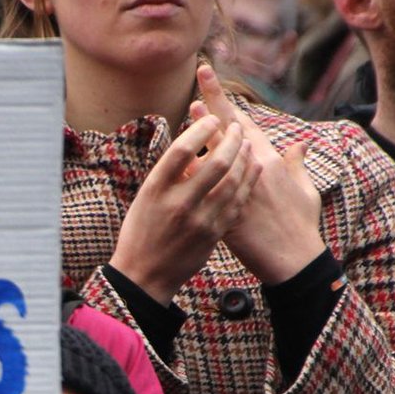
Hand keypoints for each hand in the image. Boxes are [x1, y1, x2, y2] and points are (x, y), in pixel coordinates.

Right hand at [109, 114, 255, 303]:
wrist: (145, 275)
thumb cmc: (141, 230)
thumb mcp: (145, 197)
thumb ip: (169, 172)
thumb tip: (192, 140)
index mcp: (156, 190)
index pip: (182, 150)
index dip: (201, 129)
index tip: (212, 118)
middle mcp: (178, 203)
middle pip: (215, 163)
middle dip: (230, 139)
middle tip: (235, 127)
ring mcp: (199, 221)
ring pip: (232, 181)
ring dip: (243, 157)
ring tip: (245, 142)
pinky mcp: (214, 234)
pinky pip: (237, 202)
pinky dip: (247, 180)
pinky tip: (252, 166)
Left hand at [194, 64, 324, 282]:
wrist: (293, 260)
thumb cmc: (301, 226)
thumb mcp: (307, 191)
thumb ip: (298, 165)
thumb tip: (300, 145)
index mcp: (271, 162)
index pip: (246, 125)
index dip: (228, 106)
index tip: (212, 91)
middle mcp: (253, 170)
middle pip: (227, 134)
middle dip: (212, 110)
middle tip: (196, 90)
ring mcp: (237, 190)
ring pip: (212, 157)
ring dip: (199, 137)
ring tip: (188, 117)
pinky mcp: (224, 209)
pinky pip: (204, 189)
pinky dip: (193, 175)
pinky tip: (181, 163)